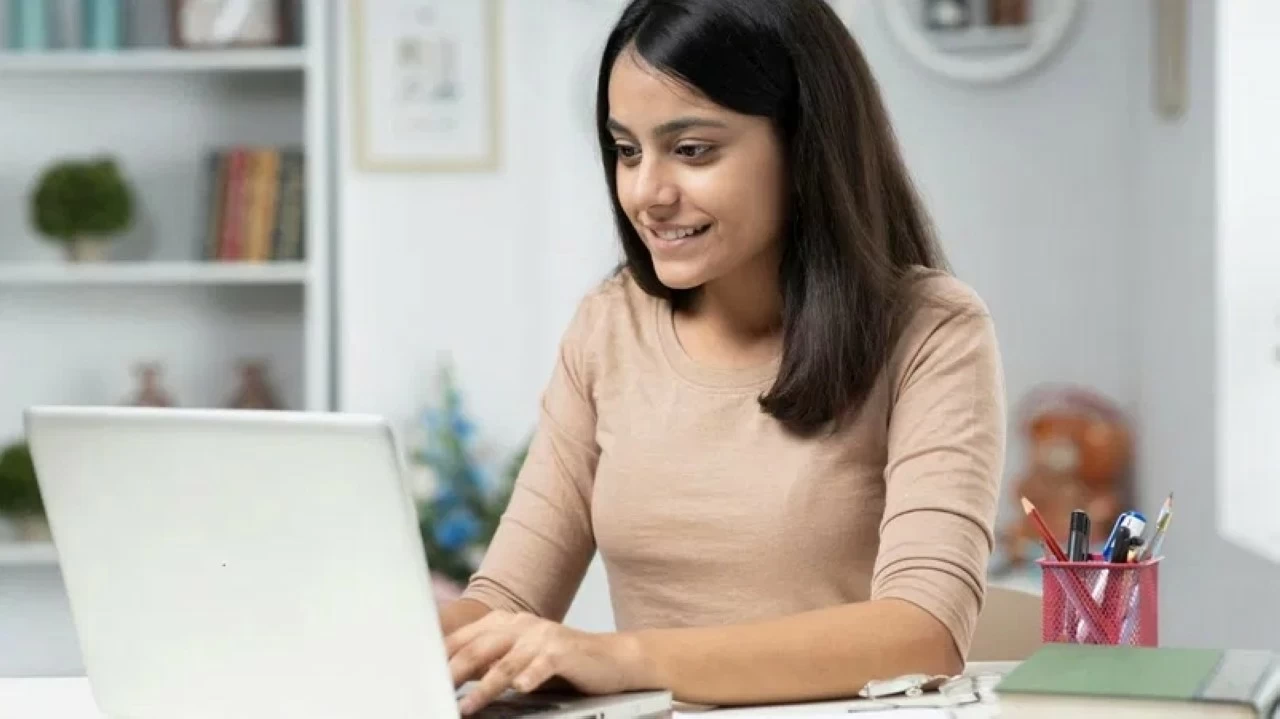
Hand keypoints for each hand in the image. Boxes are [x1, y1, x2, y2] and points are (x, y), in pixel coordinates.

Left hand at [445, 610, 656, 715]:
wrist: (611, 658)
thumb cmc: (560, 663)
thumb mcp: (518, 660)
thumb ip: (487, 663)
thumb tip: (448, 676)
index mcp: (504, 623)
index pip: (463, 639)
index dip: (440, 657)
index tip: (417, 675)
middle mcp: (520, 625)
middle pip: (477, 650)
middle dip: (451, 673)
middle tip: (432, 693)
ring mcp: (542, 637)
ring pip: (504, 663)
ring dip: (483, 688)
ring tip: (466, 707)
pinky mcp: (563, 651)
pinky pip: (541, 666)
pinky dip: (529, 677)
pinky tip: (520, 689)